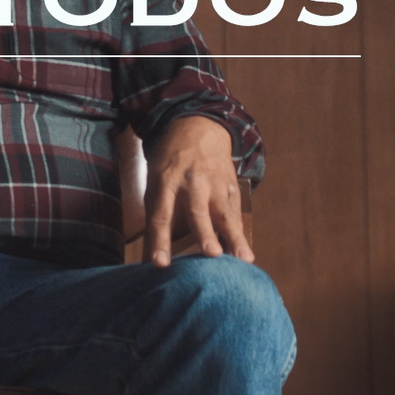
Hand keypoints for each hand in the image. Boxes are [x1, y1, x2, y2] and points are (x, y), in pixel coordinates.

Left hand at [142, 115, 253, 266]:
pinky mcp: (231, 187)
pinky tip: (245, 255)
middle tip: (211, 254)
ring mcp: (215, 184)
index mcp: (166, 181)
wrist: (198, 129)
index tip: (160, 264)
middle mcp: (191, 183)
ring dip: (234, 238)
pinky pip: (236, 213)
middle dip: (204, 232)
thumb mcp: (154, 181)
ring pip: (225, 214)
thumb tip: (150, 259)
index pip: (161, 215)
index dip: (160, 240)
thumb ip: (155, 216)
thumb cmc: (171, 164)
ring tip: (243, 259)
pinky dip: (240, 233)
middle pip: (197, 211)